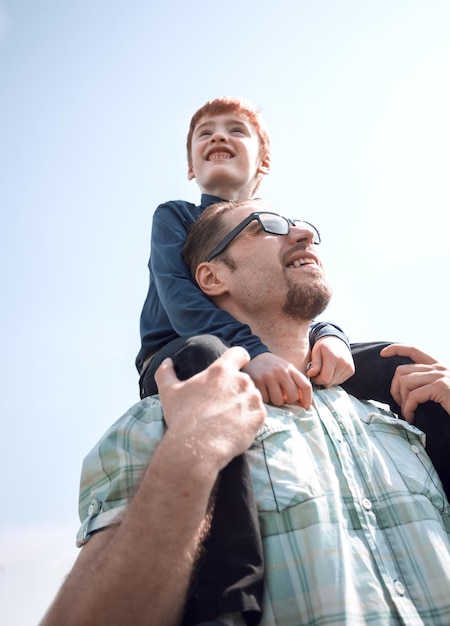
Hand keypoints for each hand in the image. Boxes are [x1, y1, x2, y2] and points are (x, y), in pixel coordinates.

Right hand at [155, 347, 265, 469]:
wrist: (197, 448)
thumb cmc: (182, 417)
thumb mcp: (168, 392)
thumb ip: (165, 372)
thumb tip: (167, 361)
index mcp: (221, 370)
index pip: (239, 353)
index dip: (239, 358)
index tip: (237, 365)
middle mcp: (240, 381)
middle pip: (244, 379)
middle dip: (236, 389)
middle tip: (222, 404)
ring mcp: (252, 398)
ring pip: (252, 397)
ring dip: (244, 404)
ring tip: (228, 419)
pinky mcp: (259, 417)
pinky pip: (257, 414)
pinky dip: (250, 420)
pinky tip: (235, 428)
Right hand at [242, 352, 311, 407]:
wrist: (254, 356)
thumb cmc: (273, 367)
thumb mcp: (286, 370)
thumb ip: (295, 383)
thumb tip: (304, 403)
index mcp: (291, 369)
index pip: (306, 386)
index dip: (308, 400)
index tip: (305, 407)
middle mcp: (281, 372)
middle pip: (293, 396)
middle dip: (289, 401)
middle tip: (284, 397)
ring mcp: (269, 376)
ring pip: (278, 401)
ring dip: (276, 401)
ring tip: (272, 393)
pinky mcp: (257, 381)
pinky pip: (266, 400)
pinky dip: (265, 399)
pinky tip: (263, 391)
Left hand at [307, 336, 354, 386]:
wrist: (336, 340)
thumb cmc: (323, 346)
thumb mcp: (315, 351)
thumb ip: (314, 364)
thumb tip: (310, 375)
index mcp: (333, 358)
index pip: (325, 378)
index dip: (316, 380)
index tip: (312, 375)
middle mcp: (343, 363)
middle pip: (330, 382)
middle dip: (321, 380)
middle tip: (317, 372)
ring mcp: (349, 368)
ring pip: (334, 383)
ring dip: (328, 379)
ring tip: (324, 370)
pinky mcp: (351, 370)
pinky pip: (340, 381)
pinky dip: (334, 378)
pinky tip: (331, 370)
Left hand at [381, 344, 449, 422]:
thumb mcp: (442, 391)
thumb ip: (426, 384)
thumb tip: (403, 386)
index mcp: (439, 366)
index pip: (414, 350)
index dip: (397, 348)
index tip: (383, 353)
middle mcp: (439, 368)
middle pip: (402, 370)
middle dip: (394, 388)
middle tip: (399, 404)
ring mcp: (441, 376)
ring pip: (404, 381)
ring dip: (401, 400)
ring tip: (407, 412)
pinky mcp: (442, 387)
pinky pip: (413, 396)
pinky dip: (408, 409)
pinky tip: (412, 417)